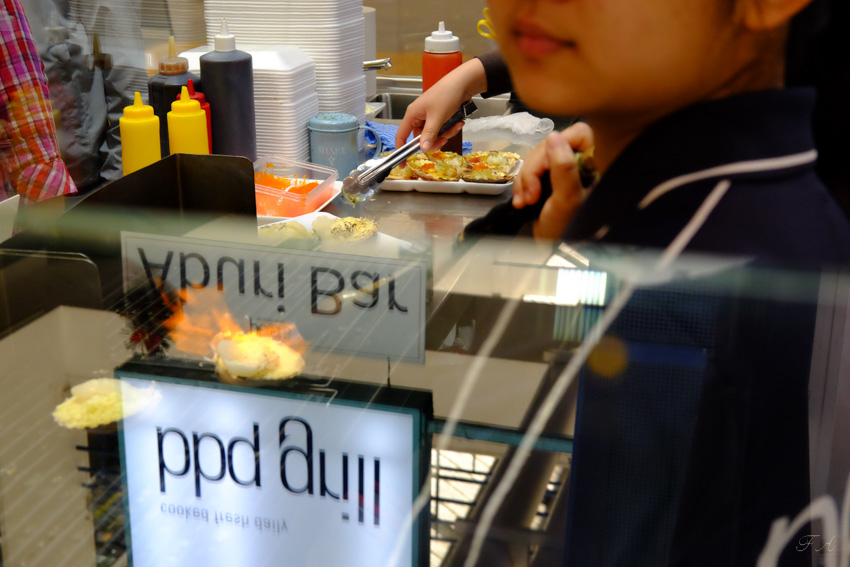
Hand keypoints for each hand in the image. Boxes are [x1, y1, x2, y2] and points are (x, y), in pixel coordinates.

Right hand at [395, 58, 488, 150]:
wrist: (463, 83)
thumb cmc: (446, 95)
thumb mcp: (437, 117)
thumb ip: (429, 134)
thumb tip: (423, 149)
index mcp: (412, 115)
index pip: (401, 136)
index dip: (401, 151)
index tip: (404, 165)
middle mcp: (418, 116)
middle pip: (421, 138)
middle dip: (434, 141)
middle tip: (444, 140)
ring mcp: (429, 116)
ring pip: (433, 135)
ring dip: (445, 134)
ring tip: (456, 126)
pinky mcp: (439, 116)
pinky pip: (441, 129)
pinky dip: (450, 128)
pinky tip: (459, 123)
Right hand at [512, 122, 594, 239]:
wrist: (555, 252)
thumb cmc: (568, 229)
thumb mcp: (567, 200)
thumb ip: (564, 168)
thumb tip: (554, 136)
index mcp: (596, 165)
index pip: (579, 134)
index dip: (557, 144)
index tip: (545, 166)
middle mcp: (582, 163)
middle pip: (552, 144)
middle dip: (535, 169)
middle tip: (531, 195)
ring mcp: (565, 170)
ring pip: (538, 157)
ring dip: (526, 179)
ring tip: (525, 201)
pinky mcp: (550, 179)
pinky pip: (531, 169)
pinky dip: (523, 184)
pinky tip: (522, 201)